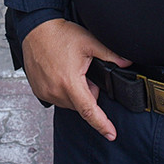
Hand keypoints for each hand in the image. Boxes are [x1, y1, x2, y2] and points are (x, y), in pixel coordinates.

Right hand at [22, 19, 129, 140]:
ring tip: (71, 69)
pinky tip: (61, 73)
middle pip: (81, 105)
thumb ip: (111, 55)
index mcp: (70, 82)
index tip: (111, 134)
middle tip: (84, 71)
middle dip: (88, 92)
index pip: (89, 110)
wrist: (36, 29)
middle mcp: (56, 91)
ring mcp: (45, 92)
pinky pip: (57, 98)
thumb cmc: (60, 34)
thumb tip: (127, 63)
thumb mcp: (90, 43)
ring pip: (69, 102)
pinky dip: (63, 90)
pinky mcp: (39, 91)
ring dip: (75, 92)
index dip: (102, 124)